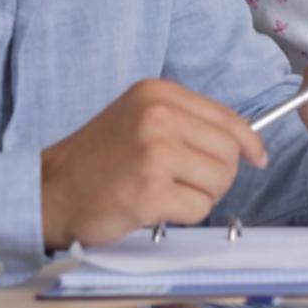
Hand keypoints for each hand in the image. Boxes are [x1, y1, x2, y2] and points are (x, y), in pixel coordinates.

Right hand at [39, 79, 266, 250]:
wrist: (51, 191)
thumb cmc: (99, 160)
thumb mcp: (141, 119)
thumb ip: (188, 122)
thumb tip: (246, 142)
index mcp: (158, 93)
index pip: (228, 117)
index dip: (248, 142)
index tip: (256, 157)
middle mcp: (158, 116)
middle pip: (229, 150)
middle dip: (219, 174)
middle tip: (189, 184)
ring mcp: (154, 152)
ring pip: (219, 180)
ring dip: (202, 195)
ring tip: (169, 193)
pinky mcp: (150, 190)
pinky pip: (199, 208)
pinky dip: (185, 215)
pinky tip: (157, 207)